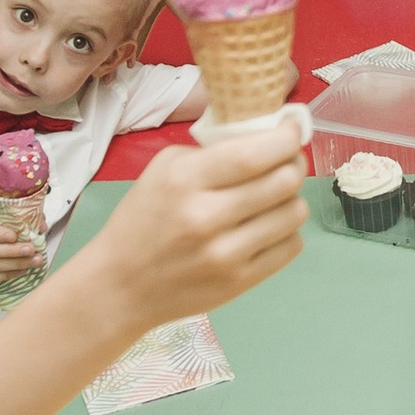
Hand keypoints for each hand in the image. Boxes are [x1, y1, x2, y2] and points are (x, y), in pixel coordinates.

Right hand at [79, 112, 310, 329]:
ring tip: (275, 198)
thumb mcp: (164, 170)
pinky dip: (287, 231)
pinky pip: (291, 246)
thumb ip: (213, 151)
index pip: (254, 154)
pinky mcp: (240, 282)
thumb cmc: (142, 220)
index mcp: (186, 180)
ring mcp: (226, 254)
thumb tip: (266, 138)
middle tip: (288, 162)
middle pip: (284, 181)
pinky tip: (267, 227)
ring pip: (294, 213)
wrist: (120, 285)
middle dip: (294, 164)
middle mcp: (207, 217)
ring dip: (292, 198)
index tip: (291, 130)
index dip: (286, 138)